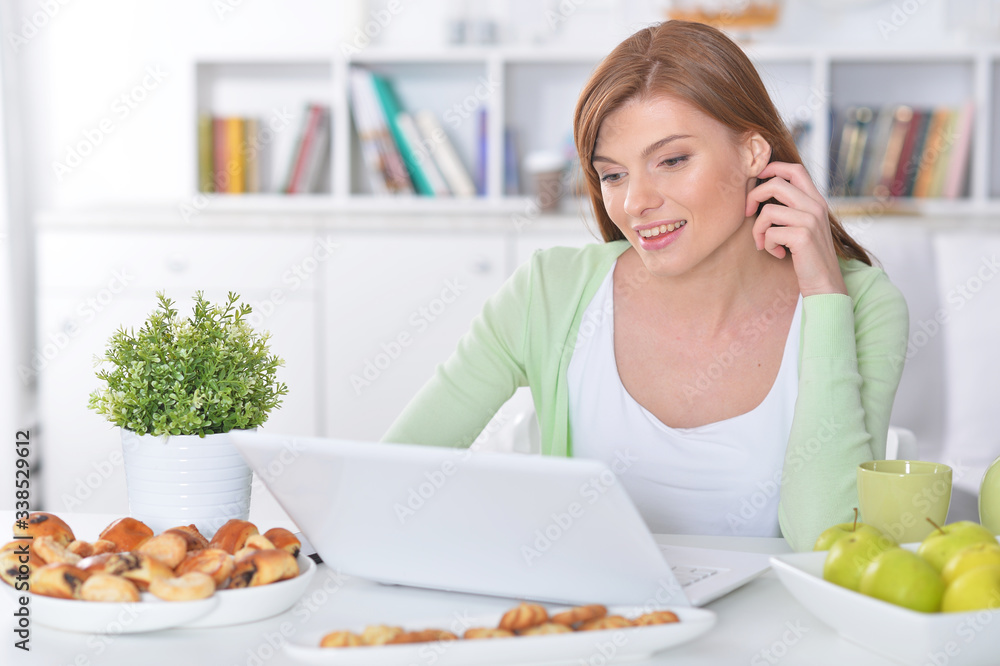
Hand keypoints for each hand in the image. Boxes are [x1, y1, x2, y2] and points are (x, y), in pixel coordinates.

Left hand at [746, 161, 847, 296]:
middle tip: (747, 213)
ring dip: (758, 230)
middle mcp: (816, 206)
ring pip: (768, 211)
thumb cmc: (808, 256)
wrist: (825, 283)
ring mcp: (811, 220)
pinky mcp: (803, 236)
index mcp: (816, 200)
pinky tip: (778, 254)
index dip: (772, 167)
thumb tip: (760, 193)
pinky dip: (768, 245)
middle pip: (776, 183)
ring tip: (765, 243)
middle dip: (753, 197)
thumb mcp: (803, 226)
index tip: (756, 177)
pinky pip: (770, 232)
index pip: (795, 169)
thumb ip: (790, 209)